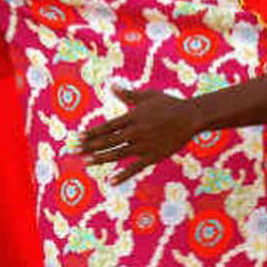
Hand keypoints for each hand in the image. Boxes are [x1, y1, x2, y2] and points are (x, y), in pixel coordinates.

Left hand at [81, 90, 203, 182]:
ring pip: (117, 154)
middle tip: (75, 151)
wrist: (191, 117)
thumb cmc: (169, 104)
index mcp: (132, 117)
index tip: (78, 138)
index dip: (91, 133)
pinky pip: (135, 168)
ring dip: (101, 158)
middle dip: (90, 146)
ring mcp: (144, 145)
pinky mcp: (153, 156)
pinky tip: (111, 181)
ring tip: (87, 162)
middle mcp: (135, 132)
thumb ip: (128, 95)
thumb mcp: (148, 96)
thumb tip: (112, 86)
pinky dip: (122, 175)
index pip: (106, 127)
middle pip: (108, 141)